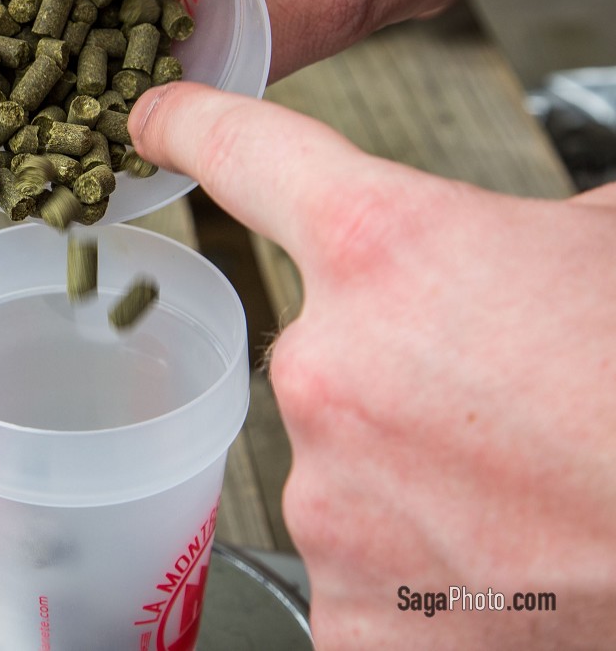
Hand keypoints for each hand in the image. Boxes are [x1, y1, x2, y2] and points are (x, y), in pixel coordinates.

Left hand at [129, 82, 615, 648]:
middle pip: (330, 350)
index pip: (248, 155)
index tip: (154, 123)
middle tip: (513, 407)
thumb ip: (539, 222)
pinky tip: (499, 569)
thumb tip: (540, 229)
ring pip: (349, 469)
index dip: (194, 127)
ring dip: (419, 479)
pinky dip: (422, 574)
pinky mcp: (349, 613)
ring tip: (526, 497)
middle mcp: (326, 368)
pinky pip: (364, 576)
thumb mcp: (611, 246)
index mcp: (387, 247)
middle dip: (406, 374)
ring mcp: (327, 501)